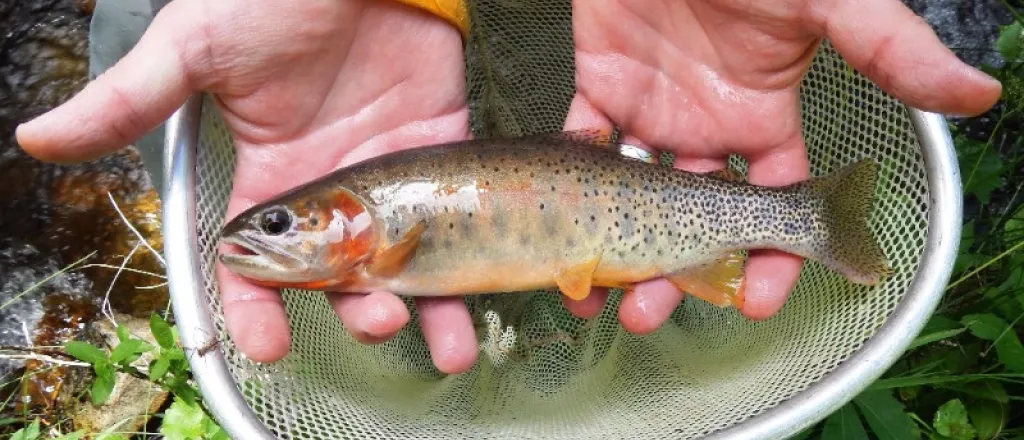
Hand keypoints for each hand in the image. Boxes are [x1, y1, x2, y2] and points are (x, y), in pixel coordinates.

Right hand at [16, 0, 483, 373]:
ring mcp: (388, 177)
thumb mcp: (195, 49)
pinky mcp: (440, 154)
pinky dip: (469, 259)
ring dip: (427, 309)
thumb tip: (43, 139)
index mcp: (272, 179)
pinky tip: (479, 293)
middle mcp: (332, 191)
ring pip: (407, 263)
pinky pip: (457, 216)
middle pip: (343, 279)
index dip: (258, 309)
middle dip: (357, 312)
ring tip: (448, 343)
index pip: (258, 266)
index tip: (269, 343)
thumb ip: (132, 102)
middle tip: (373, 320)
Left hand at [557, 0, 1000, 329]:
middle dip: (677, 271)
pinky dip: (573, 182)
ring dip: (616, 245)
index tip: (758, 303)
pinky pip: (583, 144)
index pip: (774, 206)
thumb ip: (888, 51)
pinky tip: (563, 223)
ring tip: (597, 292)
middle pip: (693, 218)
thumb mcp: (826, 5)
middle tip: (651, 313)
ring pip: (634, 196)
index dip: (770, 258)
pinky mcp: (601, 87)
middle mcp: (708, 128)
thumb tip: (977, 94)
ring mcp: (653, 111)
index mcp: (764, 119)